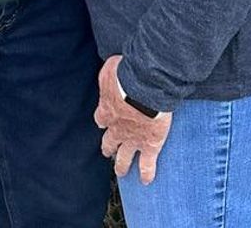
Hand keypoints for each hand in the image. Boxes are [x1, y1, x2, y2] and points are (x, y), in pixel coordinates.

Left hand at [94, 54, 171, 184]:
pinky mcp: (149, 145)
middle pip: (109, 142)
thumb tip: (109, 74)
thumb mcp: (111, 69)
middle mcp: (117, 128)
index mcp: (107, 110)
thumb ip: (108, 76)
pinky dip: (146, 173)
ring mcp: (132, 140)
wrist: (146, 87)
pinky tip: (146, 181)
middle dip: (108, 146)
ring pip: (123, 158)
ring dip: (121, 165)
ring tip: (121, 171)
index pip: (101, 118)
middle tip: (108, 150)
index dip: (104, 120)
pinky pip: (146, 164)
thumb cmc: (129, 74)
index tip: (105, 120)